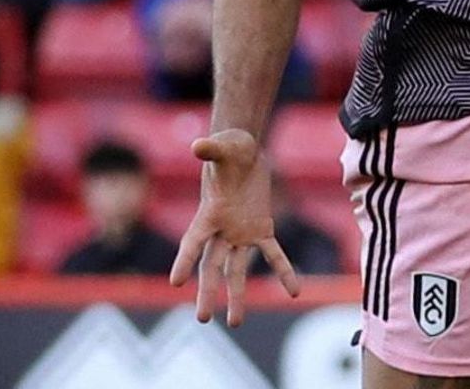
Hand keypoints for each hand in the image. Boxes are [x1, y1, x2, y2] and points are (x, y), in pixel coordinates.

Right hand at [169, 130, 300, 325]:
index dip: (185, 260)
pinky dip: (284, 271)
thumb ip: (211, 149)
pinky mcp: (261, 229)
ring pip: (236, 269)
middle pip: (212, 266)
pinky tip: (294, 292)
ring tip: (235, 322)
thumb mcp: (223, 147)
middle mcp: (221, 230)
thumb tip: (198, 145)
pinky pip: (273, 254)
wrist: (244, 152)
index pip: (193, 242)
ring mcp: (240, 233)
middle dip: (208, 291)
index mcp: (208, 214)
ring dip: (237, 295)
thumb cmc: (229, 148)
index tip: (175, 282)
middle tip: (202, 319)